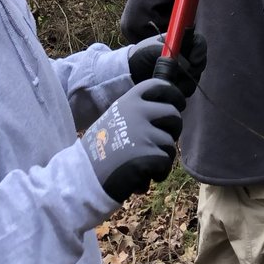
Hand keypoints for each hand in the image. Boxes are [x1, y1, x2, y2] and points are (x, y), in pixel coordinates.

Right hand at [83, 79, 185, 202]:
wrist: (84, 176)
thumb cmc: (99, 150)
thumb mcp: (114, 119)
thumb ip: (136, 112)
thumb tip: (168, 110)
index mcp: (129, 101)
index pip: (159, 86)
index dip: (174, 95)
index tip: (179, 104)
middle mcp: (138, 113)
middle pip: (174, 115)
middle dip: (173, 130)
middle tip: (162, 142)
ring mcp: (144, 133)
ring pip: (170, 143)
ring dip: (162, 157)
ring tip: (144, 165)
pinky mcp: (149, 155)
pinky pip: (167, 163)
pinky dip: (159, 173)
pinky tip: (143, 177)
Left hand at [128, 29, 206, 96]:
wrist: (131, 72)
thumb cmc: (140, 55)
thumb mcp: (151, 50)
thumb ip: (169, 55)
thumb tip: (188, 66)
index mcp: (180, 41)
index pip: (199, 42)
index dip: (200, 50)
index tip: (194, 60)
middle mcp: (185, 55)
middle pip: (201, 61)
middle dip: (195, 69)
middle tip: (183, 74)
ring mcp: (184, 70)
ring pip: (196, 77)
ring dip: (185, 82)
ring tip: (169, 82)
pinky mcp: (181, 84)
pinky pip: (189, 89)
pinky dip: (181, 90)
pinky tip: (169, 88)